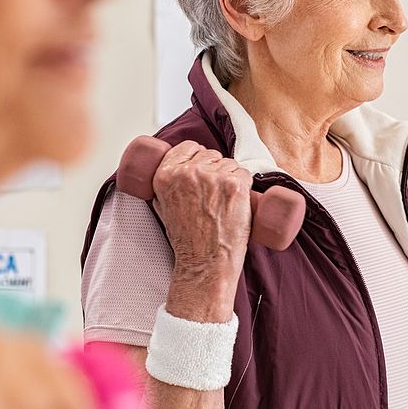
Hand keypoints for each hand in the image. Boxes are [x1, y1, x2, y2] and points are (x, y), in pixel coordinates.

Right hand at [151, 140, 252, 321]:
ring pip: (229, 163)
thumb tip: (176, 168)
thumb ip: (165, 184)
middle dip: (215, 170)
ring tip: (223, 203)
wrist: (205, 262)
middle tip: (213, 196)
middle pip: (211, 154)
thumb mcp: (162, 206)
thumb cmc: (187, 240)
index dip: (198, 158)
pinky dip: (245, 187)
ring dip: (230, 179)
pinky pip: (245, 173)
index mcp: (165, 175)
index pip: (188, 146)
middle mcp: (187, 172)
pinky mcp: (234, 185)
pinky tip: (235, 204)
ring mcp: (213, 177)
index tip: (203, 169)